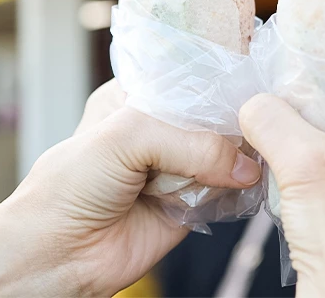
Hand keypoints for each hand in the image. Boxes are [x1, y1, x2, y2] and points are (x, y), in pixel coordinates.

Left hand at [0, 79, 260, 297]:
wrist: (59, 255)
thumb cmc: (71, 186)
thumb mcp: (126, 137)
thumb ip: (188, 141)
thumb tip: (246, 164)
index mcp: (138, 97)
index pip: (189, 74)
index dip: (219, 73)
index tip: (255, 69)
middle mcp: (160, 129)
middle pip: (214, 114)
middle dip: (235, 117)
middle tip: (264, 116)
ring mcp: (178, 166)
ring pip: (227, 151)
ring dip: (240, 154)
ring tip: (259, 149)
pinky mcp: (192, 203)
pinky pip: (229, 190)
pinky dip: (240, 188)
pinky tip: (248, 180)